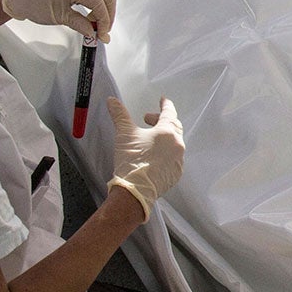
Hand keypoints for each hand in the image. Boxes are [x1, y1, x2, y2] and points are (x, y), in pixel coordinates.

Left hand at [1, 0, 116, 42]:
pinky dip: (99, 4)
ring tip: (96, 24)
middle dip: (109, 15)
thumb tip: (93, 33)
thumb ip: (79, 24)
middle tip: (103, 31)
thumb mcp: (59, 17)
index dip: (104, 22)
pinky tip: (92, 16)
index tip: (102, 36)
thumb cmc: (36, 3)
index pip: (100, 5)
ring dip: (105, 9)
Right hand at [107, 95, 184, 213]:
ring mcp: (178, 161)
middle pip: (173, 127)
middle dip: (161, 121)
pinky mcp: (175, 174)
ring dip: (163, 138)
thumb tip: (113, 102)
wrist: (134, 190)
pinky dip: (165, 153)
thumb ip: (120, 115)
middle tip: (148, 120)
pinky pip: (173, 159)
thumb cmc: (131, 161)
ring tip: (149, 139)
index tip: (163, 101)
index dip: (165, 105)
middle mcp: (177, 145)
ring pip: (174, 143)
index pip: (169, 113)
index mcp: (167, 132)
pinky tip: (154, 156)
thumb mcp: (124, 134)